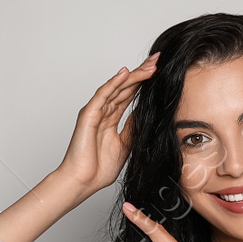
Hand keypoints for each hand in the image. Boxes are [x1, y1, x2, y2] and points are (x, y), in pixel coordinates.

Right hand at [55, 55, 159, 199]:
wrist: (83, 181)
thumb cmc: (99, 168)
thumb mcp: (126, 146)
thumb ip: (133, 129)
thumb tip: (145, 116)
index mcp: (111, 119)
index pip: (130, 95)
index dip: (143, 83)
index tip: (159, 73)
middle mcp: (103, 111)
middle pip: (125, 87)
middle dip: (142, 74)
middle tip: (157, 60)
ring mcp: (95, 111)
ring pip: (117, 88)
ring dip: (134, 75)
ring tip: (150, 65)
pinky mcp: (88, 115)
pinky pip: (103, 95)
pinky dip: (114, 83)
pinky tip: (125, 73)